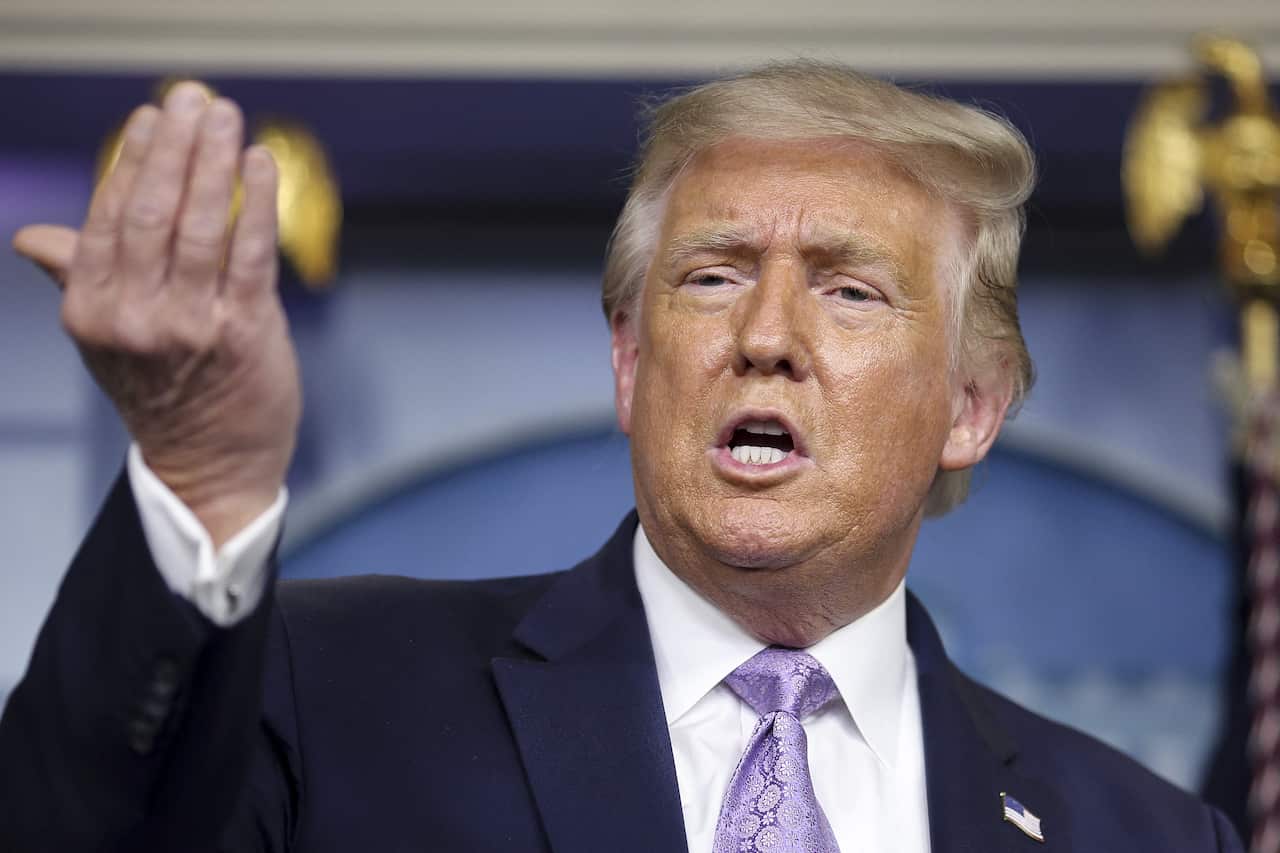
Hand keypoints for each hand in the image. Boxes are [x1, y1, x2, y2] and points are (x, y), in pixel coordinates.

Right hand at [12, 83, 300, 545]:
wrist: (211, 463)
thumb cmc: (164, 389)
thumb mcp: (106, 338)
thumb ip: (80, 278)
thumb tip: (34, 238)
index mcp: (91, 310)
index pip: (107, 217)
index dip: (131, 161)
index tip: (152, 117)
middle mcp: (133, 316)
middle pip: (150, 211)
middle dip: (174, 147)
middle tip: (194, 98)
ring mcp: (188, 325)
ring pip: (200, 225)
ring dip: (215, 163)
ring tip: (228, 118)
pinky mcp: (242, 332)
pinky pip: (249, 254)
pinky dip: (255, 203)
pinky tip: (261, 164)